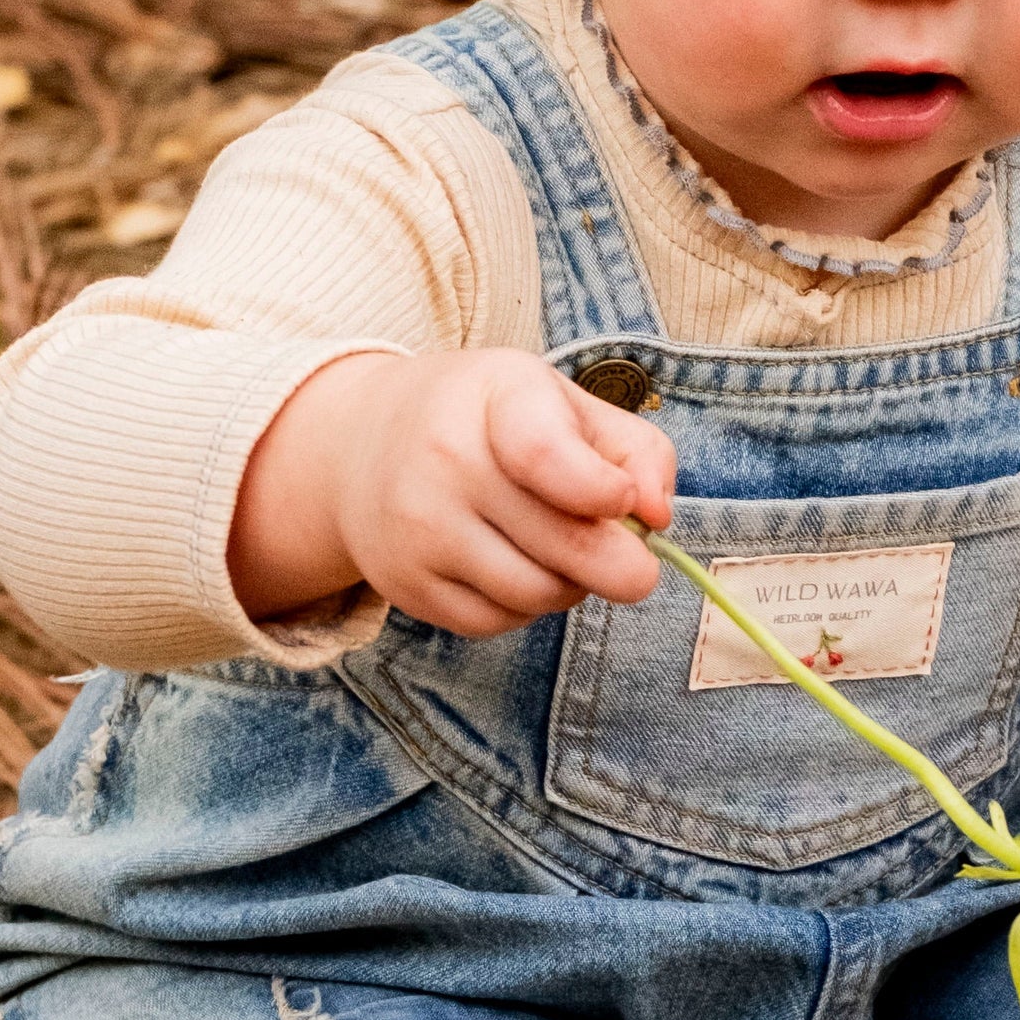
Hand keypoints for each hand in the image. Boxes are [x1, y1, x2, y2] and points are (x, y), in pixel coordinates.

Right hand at [229, 345, 673, 634]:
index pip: (548, 457)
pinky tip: (512, 568)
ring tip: (558, 552)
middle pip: (565, 547)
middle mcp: (445, 461)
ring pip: (537, 594)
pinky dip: (523, 608)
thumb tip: (657, 517)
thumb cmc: (489, 421)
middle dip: (621, 566)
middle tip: (634, 563)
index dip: (603, 493)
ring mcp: (419, 528)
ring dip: (570, 586)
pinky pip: (497, 623)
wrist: (362, 443)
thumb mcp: (563, 403)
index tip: (623, 502)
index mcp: (497, 396)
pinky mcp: (405, 584)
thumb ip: (635, 451)